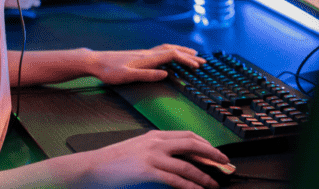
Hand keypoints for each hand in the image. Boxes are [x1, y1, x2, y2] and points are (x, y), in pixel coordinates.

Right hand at [68, 130, 228, 188]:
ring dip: (205, 175)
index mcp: (155, 135)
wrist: (93, 167)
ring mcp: (152, 156)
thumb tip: (177, 159)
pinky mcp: (148, 171)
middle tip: (225, 164)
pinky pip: (176, 179)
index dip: (205, 144)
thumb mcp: (139, 148)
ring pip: (187, 165)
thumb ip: (158, 150)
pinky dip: (190, 185)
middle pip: (193, 145)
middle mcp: (156, 142)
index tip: (216, 152)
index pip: (188, 135)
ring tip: (215, 183)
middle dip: (212, 155)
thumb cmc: (114, 161)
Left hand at [89, 44, 204, 84]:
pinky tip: (171, 55)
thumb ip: (146, 75)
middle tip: (203, 61)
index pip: (172, 55)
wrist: (95, 61)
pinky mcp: (140, 55)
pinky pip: (161, 50)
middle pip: (173, 50)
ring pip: (168, 49)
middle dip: (189, 55)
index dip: (186, 60)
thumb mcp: (127, 76)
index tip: (198, 66)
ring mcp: (144, 53)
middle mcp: (147, 53)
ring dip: (182, 51)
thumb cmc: (109, 71)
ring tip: (193, 54)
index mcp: (147, 58)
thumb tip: (165, 74)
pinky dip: (172, 51)